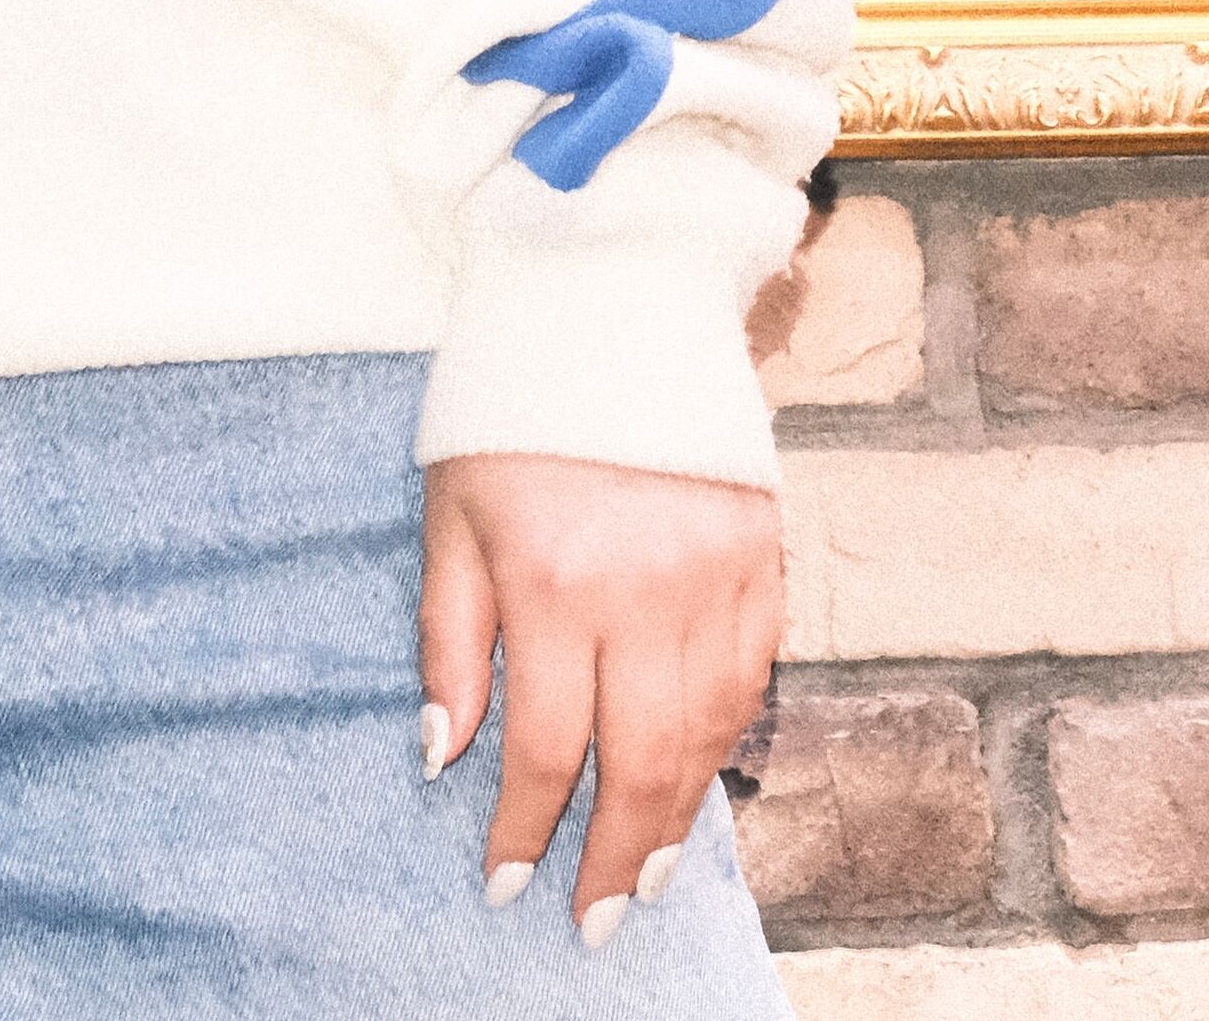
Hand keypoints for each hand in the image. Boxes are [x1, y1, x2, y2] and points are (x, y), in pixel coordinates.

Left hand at [418, 448, 783, 943]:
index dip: (524, 827)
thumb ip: (450, 639)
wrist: (613, 288)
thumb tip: (443, 752)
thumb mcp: (449, 514)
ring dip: (679, 814)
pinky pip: (753, 674)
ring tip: (649, 871)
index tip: (504, 882)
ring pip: (709, 731)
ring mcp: (719, 572)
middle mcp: (648, 588)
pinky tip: (698, 774)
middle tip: (596, 920)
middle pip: (641, 762)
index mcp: (555, 579)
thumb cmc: (511, 402)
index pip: (545, 745)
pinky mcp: (765, 549)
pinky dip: (727, 737)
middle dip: (615, 857)